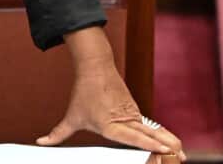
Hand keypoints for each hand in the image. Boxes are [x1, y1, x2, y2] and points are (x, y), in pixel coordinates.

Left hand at [36, 60, 184, 160]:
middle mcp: (125, 120)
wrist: (96, 67)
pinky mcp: (137, 112)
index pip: (132, 136)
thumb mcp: (71, 117)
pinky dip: (163, 136)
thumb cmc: (84, 93)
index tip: (161, 148)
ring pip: (153, 131)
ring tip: (181, 155)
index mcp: (110, 125)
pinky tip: (174, 145)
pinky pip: (151, 127)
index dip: (147, 143)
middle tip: (179, 157)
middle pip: (149, 135)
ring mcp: (133, 115)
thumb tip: (40, 143)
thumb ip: (58, 134)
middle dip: (165, 147)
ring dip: (169, 142)